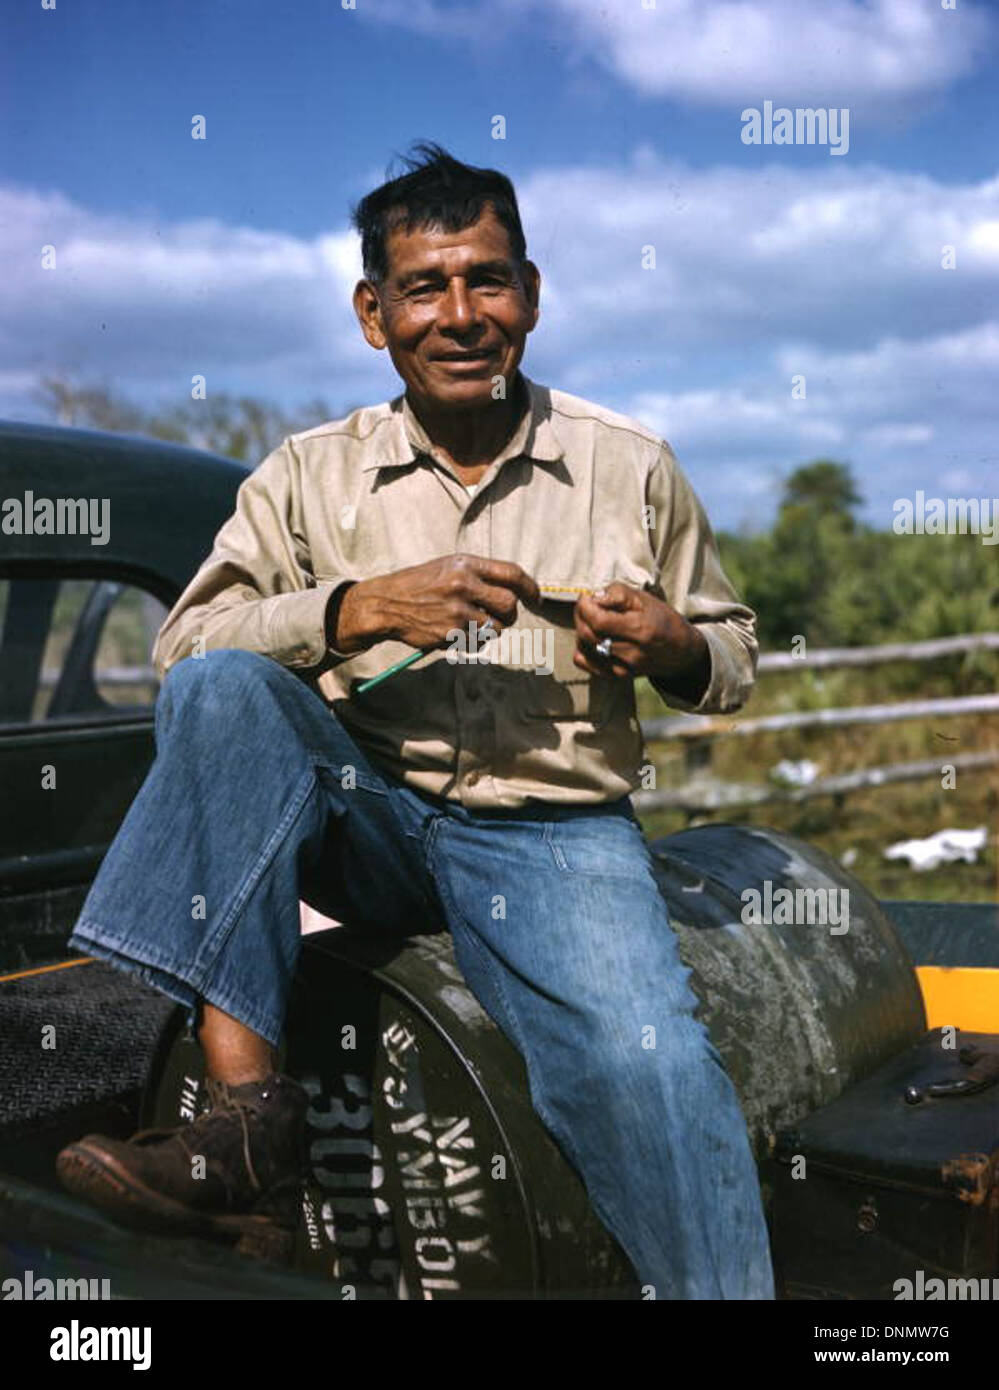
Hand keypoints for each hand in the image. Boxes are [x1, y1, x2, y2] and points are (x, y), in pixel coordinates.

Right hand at [333, 554, 539, 653]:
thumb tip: (513, 588)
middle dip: (510, 614)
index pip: (512, 573)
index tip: (536, 598)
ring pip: (497, 627)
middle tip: (502, 617)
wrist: (386, 604)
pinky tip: (457, 632)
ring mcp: (457, 610)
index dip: (530, 587)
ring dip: (491, 630)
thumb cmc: (418, 585)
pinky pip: (478, 642)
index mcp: (465, 563)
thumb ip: (478, 574)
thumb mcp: (447, 567)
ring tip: (473, 625)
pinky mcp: (450, 632)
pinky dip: (474, 641)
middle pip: (509, 603)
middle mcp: (463, 584)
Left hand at [573, 583, 710, 693]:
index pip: (598, 621)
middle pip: (588, 634)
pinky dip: (582, 649)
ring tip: (590, 619)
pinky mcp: (617, 677)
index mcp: (639, 629)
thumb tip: (594, 597)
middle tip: (586, 605)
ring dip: (581, 630)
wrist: (682, 653)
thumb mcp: (646, 599)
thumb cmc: (663, 620)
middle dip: (580, 616)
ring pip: (585, 648)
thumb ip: (618, 594)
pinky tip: (591, 638)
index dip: (585, 607)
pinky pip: (586, 664)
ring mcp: (623, 668)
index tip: (587, 597)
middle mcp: (630, 652)